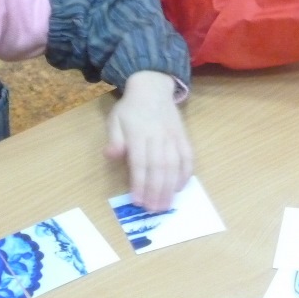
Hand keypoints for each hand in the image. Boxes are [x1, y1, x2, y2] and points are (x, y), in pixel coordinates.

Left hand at [105, 70, 193, 211]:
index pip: (140, 162)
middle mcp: (158, 136)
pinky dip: (186, 173)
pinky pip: (188, 156)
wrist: (153, 87)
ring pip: (174, 165)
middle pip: (158, 168)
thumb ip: (114, 139)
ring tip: (166, 205)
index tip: (137, 201)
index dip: (139, 183)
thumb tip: (111, 155)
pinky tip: (180, 187)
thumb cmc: (131, 108)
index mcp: (138, 133)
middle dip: (156, 191)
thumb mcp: (115, 119)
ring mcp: (173, 137)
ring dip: (170, 187)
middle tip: (153, 210)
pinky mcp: (183, 137)